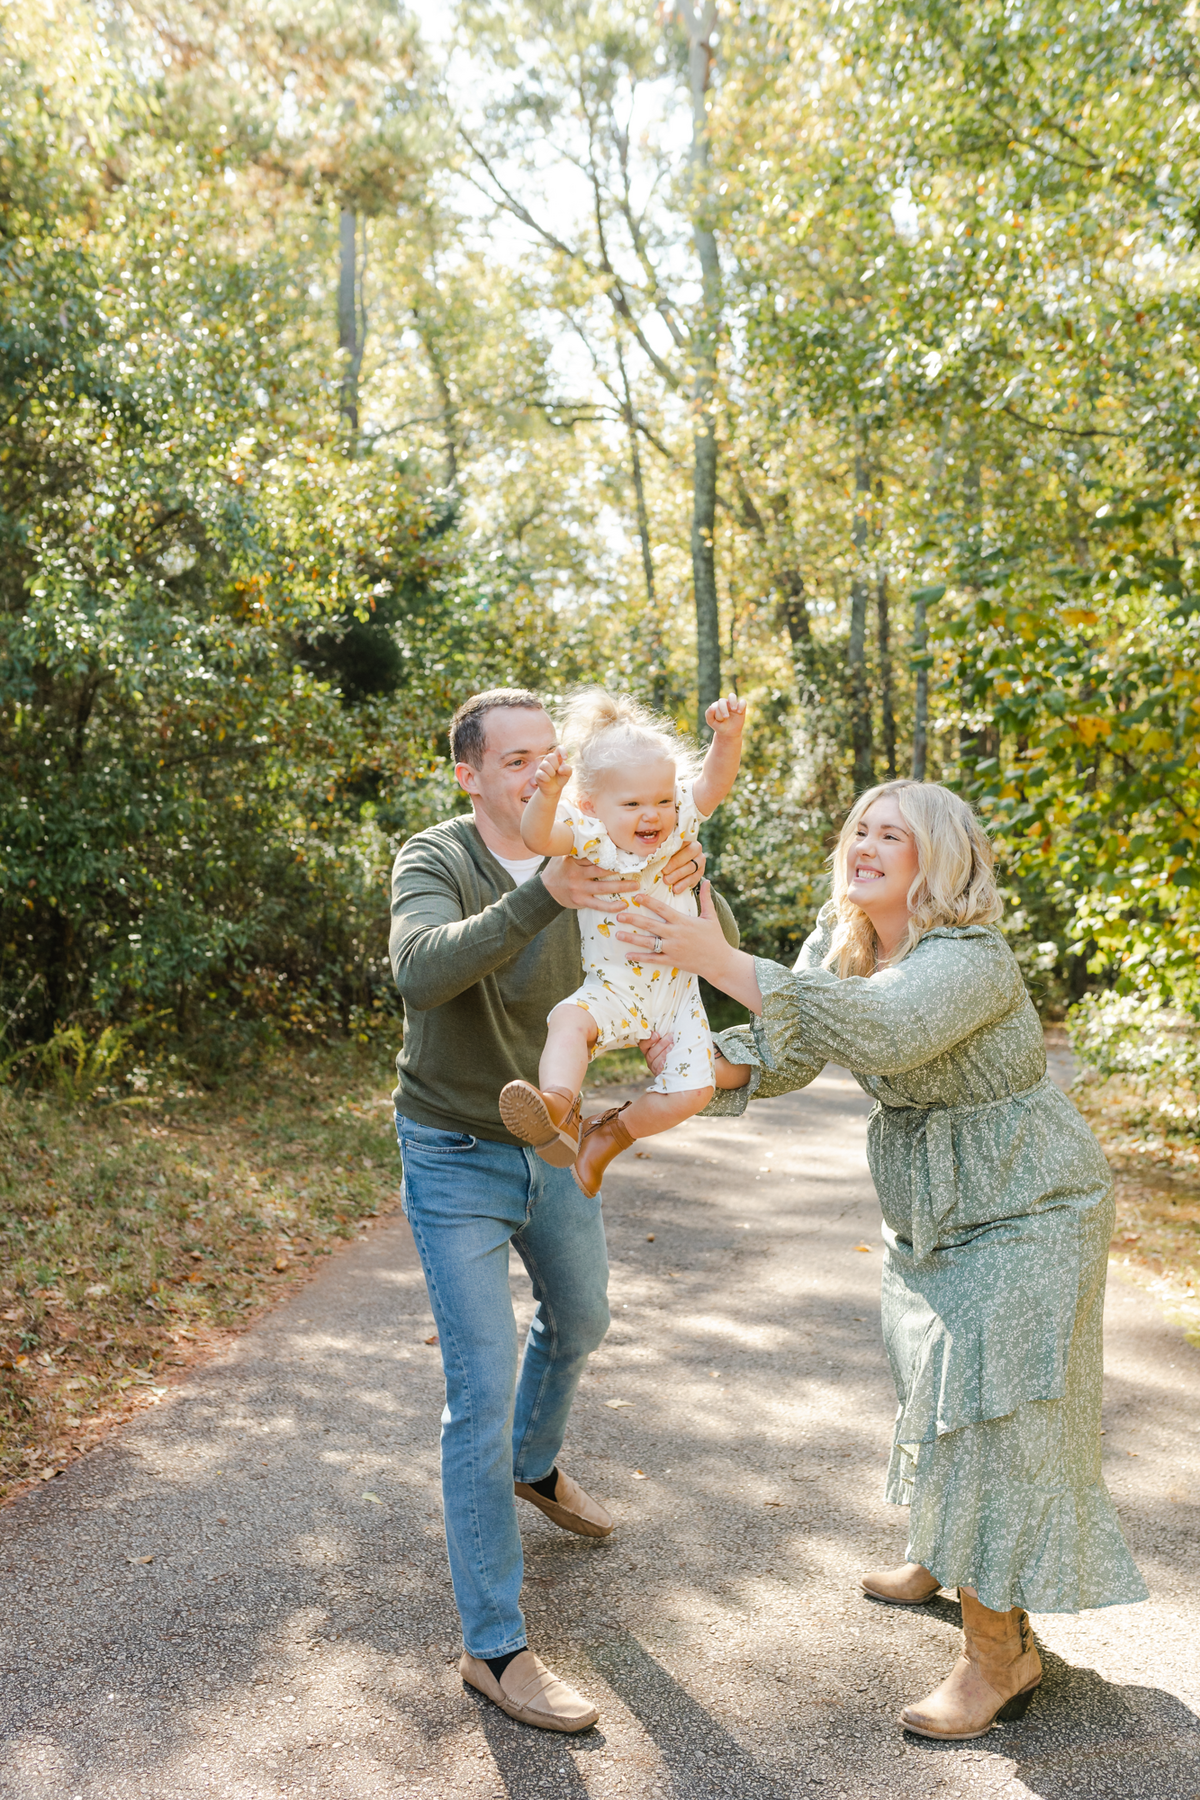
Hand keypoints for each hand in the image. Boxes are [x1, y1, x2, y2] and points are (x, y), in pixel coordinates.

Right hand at [532, 747, 571, 793]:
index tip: (565, 758)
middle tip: (557, 771)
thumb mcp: (568, 774)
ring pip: (545, 765)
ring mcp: (542, 767)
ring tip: (552, 775)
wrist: (554, 789)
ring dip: (551, 772)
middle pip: (551, 756)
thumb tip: (560, 769)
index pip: (559, 748)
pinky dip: (547, 778)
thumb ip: (567, 769)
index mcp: (557, 758)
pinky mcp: (538, 774)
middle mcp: (548, 760)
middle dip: (556, 765)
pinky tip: (548, 780)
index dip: (563, 751)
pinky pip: (541, 774)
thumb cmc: (560, 778)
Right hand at [541, 853, 642, 911]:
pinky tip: (623, 905)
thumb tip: (596, 833)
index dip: (611, 854)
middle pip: (602, 871)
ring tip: (636, 885)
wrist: (545, 890)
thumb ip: (579, 848)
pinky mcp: (580, 901)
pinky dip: (611, 906)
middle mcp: (577, 874)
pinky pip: (598, 904)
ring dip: (621, 887)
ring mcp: (579, 888)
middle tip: (637, 868)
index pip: (595, 856)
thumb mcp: (564, 855)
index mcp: (574, 860)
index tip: (625, 852)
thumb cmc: (559, 869)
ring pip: (603, 888)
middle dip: (620, 870)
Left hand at [614, 880, 730, 974]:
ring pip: (648, 942)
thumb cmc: (715, 938)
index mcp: (683, 921)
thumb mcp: (711, 916)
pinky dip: (640, 957)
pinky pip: (653, 959)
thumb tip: (706, 880)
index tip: (636, 897)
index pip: (662, 909)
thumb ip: (706, 898)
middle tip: (619, 915)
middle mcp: (675, 934)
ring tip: (618, 934)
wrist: (720, 962)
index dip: (649, 901)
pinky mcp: (672, 961)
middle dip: (633, 919)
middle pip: (650, 925)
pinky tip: (628, 955)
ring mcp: (672, 948)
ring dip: (632, 938)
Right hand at [638, 1030, 673, 1076]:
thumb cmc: (671, 1048)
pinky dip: (661, 1066)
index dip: (649, 1039)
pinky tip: (665, 1062)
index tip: (656, 1034)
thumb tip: (669, 1028)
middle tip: (670, 1036)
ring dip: (664, 1053)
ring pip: (655, 1061)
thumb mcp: (666, 1042)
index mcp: (648, 1049)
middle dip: (661, 1044)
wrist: (676, 1067)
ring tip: (672, 1046)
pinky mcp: (659, 1074)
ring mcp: (653, 1067)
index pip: (643, 1044)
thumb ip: (664, 1036)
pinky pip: (658, 1071)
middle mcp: (649, 1058)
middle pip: (651, 1052)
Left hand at [660, 837, 705, 894]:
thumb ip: (661, 849)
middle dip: (675, 863)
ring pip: (691, 866)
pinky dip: (684, 884)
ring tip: (667, 881)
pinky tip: (676, 888)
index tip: (661, 856)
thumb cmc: (667, 857)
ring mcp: (700, 860)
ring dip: (678, 875)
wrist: (678, 867)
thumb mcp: (664, 851)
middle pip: (688, 853)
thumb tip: (648, 850)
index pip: (682, 840)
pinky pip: (695, 878)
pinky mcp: (701, 872)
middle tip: (664, 871)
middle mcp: (696, 848)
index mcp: (686, 839)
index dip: (672, 848)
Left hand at [705, 693, 746, 736]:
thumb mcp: (712, 722)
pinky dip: (741, 705)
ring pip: (732, 696)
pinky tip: (739, 712)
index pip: (715, 705)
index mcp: (716, 706)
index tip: (721, 720)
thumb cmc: (719, 726)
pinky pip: (743, 702)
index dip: (718, 712)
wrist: (728, 733)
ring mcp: (732, 704)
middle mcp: (724, 703)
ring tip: (734, 709)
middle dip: (723, 709)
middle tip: (726, 717)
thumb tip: (711, 707)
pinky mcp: (741, 707)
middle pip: (722, 701)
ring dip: (732, 702)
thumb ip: (709, 715)